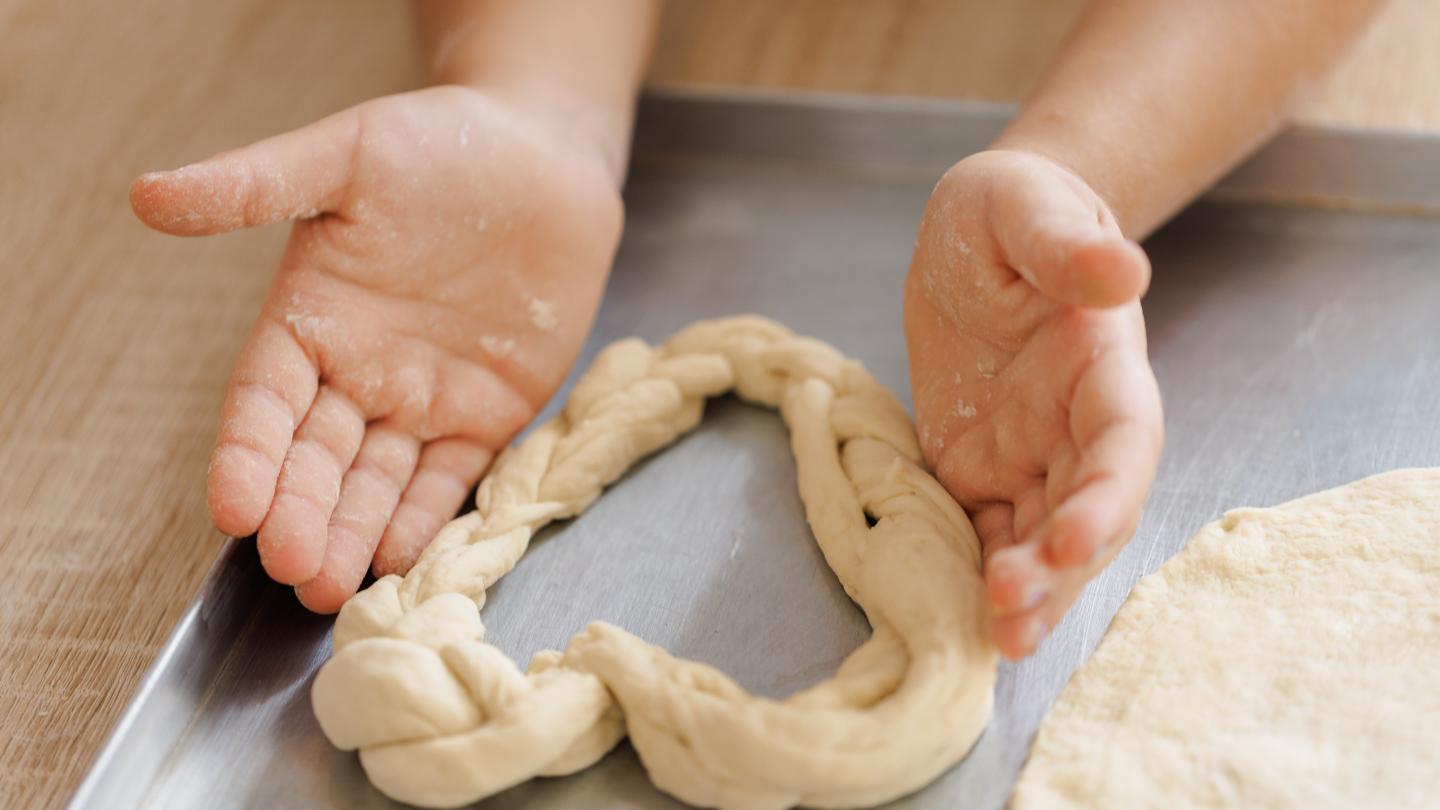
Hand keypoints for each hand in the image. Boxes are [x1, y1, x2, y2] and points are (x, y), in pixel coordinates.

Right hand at [131, 86, 622, 611]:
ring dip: (354, 535)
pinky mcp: (487, 415)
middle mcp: (358, 372)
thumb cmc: (438, 145)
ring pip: (377, 482)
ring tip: (331, 588)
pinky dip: (427, 518)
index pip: (264, 402)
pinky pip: (451, 477)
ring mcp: (423, 400)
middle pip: (317, 459)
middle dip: (301, 514)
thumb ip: (252, 184)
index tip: (231, 507)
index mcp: (309, 320)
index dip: (247, 455)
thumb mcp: (343, 157)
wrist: (542, 156)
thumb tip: (147, 195)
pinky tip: (402, 560)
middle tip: (290, 567)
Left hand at [903, 150, 1162, 658]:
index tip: (1070, 537)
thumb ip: (1067, 245)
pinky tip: (961, 617)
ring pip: (1040, 539)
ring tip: (996, 638)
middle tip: (1011, 607)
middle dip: (1060, 568)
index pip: (1122, 444)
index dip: (1105, 497)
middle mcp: (1077, 426)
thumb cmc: (1012, 211)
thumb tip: (1123, 270)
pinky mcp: (980, 472)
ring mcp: (1031, 456)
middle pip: (1087, 511)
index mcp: (1102, 366)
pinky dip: (976, 576)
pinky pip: (985, 534)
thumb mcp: (1028, 207)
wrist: (978, 238)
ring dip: (1027, 591)